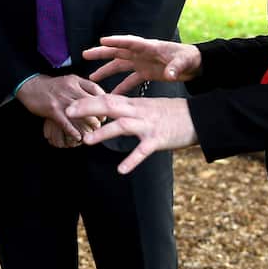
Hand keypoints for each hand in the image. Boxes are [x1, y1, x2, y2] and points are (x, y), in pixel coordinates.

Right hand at [15, 74, 105, 144]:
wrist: (30, 86)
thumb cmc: (51, 86)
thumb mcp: (68, 81)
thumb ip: (82, 87)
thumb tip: (98, 98)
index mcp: (75, 80)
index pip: (95, 89)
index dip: (104, 101)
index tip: (106, 109)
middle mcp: (70, 89)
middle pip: (91, 102)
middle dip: (99, 115)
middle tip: (101, 123)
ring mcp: (61, 100)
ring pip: (81, 114)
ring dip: (89, 125)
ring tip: (92, 132)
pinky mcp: (53, 110)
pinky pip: (66, 123)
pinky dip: (73, 132)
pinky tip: (78, 137)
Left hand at [66, 95, 196, 173]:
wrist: (199, 117)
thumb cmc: (173, 113)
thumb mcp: (149, 106)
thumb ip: (130, 108)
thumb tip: (113, 111)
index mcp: (135, 104)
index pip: (107, 98)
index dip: (88, 100)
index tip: (70, 104)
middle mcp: (139, 112)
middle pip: (109, 105)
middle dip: (87, 108)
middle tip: (68, 112)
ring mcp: (148, 125)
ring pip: (122, 125)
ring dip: (103, 132)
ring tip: (87, 140)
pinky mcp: (159, 139)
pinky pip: (143, 151)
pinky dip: (132, 160)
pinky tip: (121, 170)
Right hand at [82, 34, 201, 94]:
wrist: (195, 65)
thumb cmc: (190, 58)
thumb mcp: (184, 61)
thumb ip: (176, 67)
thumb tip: (170, 74)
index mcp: (150, 47)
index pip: (131, 42)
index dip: (117, 41)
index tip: (103, 41)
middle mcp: (142, 53)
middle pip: (118, 51)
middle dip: (102, 53)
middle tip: (85, 55)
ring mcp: (142, 63)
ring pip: (120, 66)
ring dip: (107, 71)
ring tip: (92, 78)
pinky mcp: (145, 73)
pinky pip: (130, 80)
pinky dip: (121, 87)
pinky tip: (113, 96)